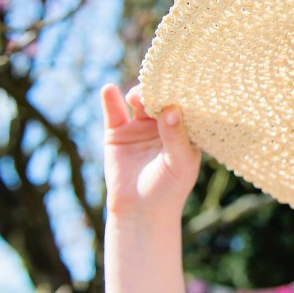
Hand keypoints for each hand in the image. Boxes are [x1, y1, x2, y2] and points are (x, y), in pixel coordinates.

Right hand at [101, 83, 199, 219]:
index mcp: (184, 129)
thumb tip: (171, 109)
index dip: (183, 93)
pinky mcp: (117, 132)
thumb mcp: (179, 162)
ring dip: (139, 94)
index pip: (185, 105)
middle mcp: (163, 124)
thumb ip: (176, 136)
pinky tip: (109, 90)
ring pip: (139, 101)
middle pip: (161, 98)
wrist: (140, 211)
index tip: (182, 81)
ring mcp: (140, 126)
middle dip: (160, 90)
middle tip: (158, 86)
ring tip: (138, 97)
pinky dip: (111, 99)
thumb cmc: (169, 189)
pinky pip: (114, 111)